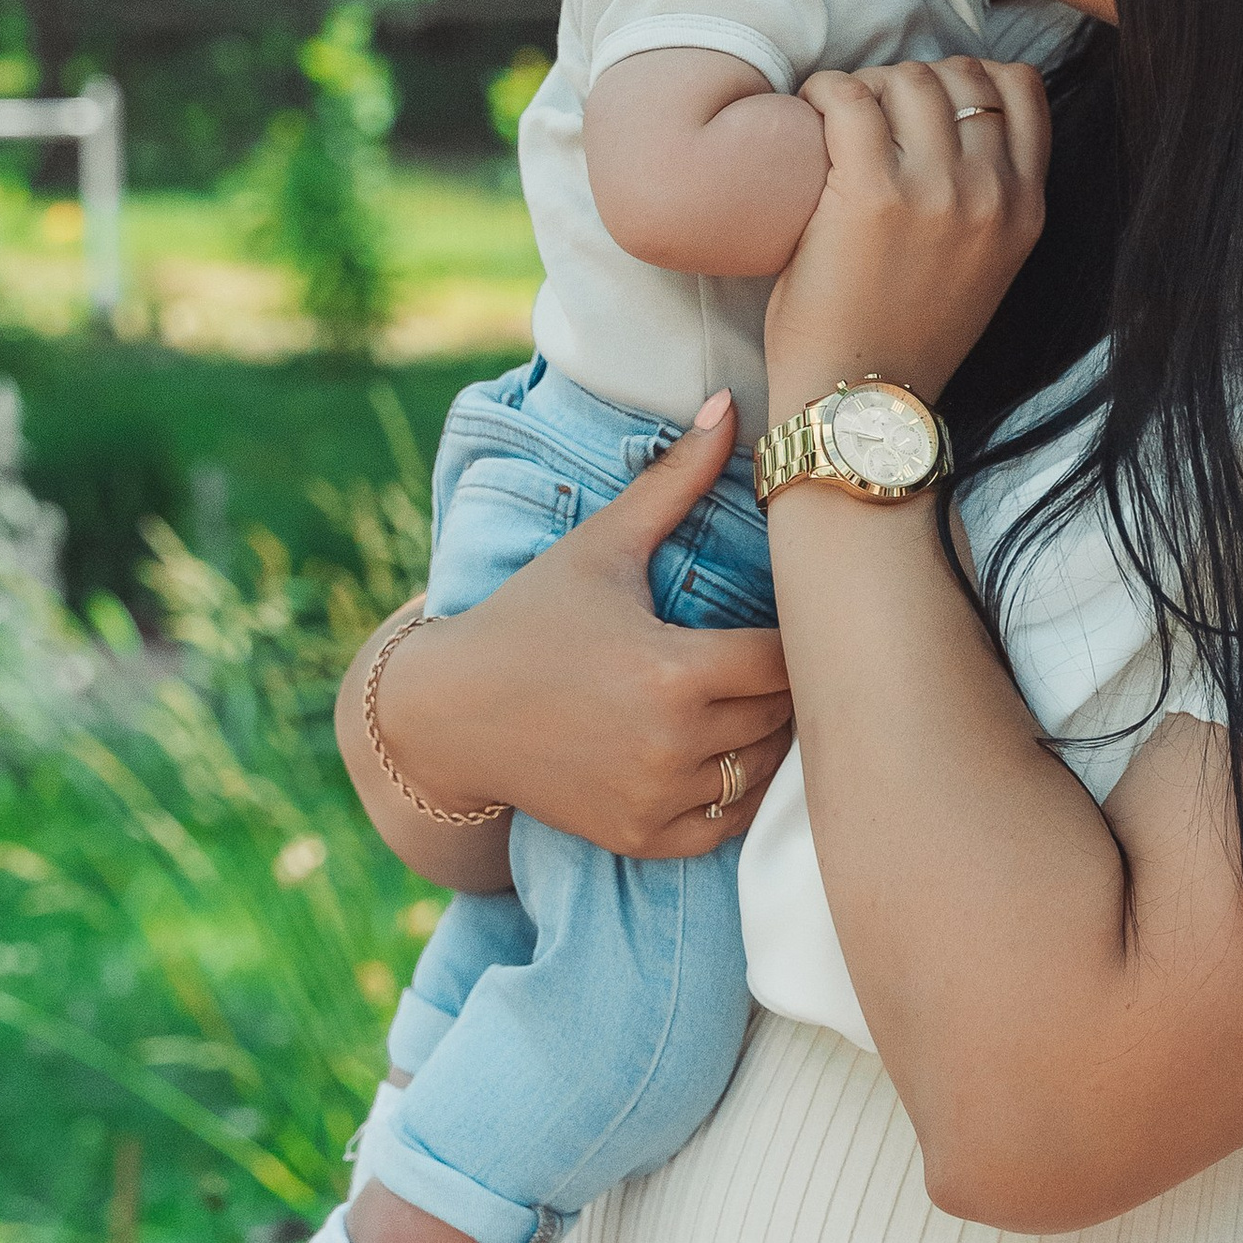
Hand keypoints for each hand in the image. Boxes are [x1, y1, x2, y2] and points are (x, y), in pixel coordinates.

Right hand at [349, 400, 792, 864]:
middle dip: (782, 682)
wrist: (450, 715)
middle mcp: (673, 745)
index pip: (786, 659)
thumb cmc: (530, 617)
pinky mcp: (642, 838)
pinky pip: (727, 824)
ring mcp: (658, 800)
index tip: (778, 612)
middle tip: (767, 649)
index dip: (793, 634)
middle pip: (783, 716)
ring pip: (762, 771)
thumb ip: (674, 480)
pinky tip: (717, 746)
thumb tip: (727, 405)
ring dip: (765, 735)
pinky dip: (734, 790)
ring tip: (745, 693)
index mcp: (674, 671)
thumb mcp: (602, 546)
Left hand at [766, 54, 1049, 414]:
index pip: (1022, 87)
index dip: (970, 75)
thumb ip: (989, 195)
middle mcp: (992, 193)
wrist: (864, 402)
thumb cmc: (907, 334)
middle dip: (909, 80)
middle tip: (868, 110)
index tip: (926, 100)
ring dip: (866, 85)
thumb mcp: (987, 264)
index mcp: (1026, 208)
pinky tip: (808, 115)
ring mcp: (937, 191)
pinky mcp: (872, 193)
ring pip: (906, 78)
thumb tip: (955, 117)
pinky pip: (850, 97)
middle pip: (959, 74)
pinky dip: (824, 92)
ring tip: (835, 117)